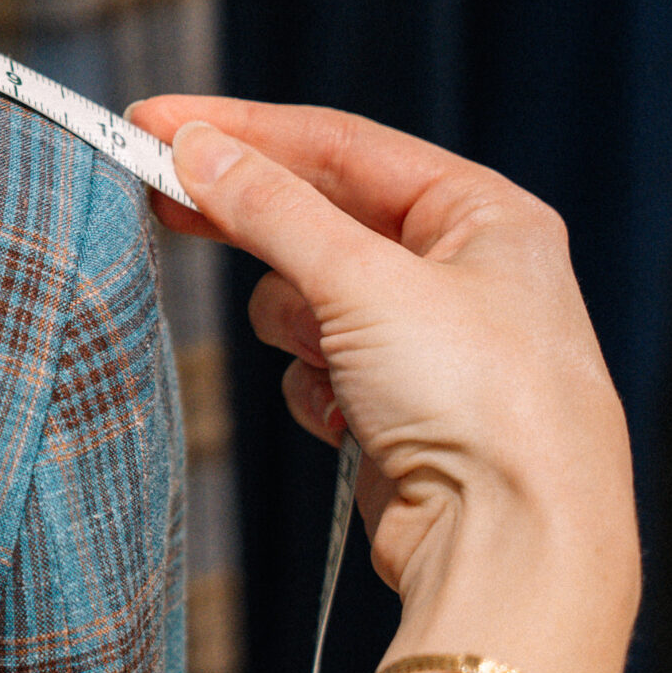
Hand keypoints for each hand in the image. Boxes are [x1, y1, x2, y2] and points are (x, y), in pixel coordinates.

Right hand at [126, 98, 636, 672]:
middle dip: (253, 222)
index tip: (156, 123)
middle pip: (322, 215)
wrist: (515, 549)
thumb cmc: (479, 403)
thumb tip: (194, 145)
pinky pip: (319, 361)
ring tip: (329, 361)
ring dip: (299, 325)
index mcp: (486, 215)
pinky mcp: (403, 406)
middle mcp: (468, 269)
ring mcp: (435, 341)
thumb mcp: (362, 281)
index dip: (243, 130)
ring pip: (310, 293)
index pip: (342, 145)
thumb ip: (269, 208)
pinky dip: (315, 384)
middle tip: (156, 192)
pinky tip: (345, 417)